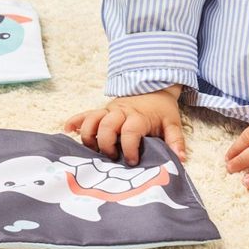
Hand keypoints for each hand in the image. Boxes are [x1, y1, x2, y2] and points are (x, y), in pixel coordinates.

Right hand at [64, 85, 184, 165]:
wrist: (154, 87)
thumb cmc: (161, 110)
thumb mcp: (172, 123)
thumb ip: (175, 141)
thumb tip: (180, 159)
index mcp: (138, 117)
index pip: (130, 132)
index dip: (129, 148)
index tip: (132, 161)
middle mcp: (121, 112)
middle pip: (107, 125)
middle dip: (106, 144)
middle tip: (112, 158)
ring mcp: (109, 110)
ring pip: (92, 119)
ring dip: (89, 135)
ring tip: (92, 150)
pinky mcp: (102, 111)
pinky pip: (85, 114)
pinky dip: (75, 121)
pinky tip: (68, 131)